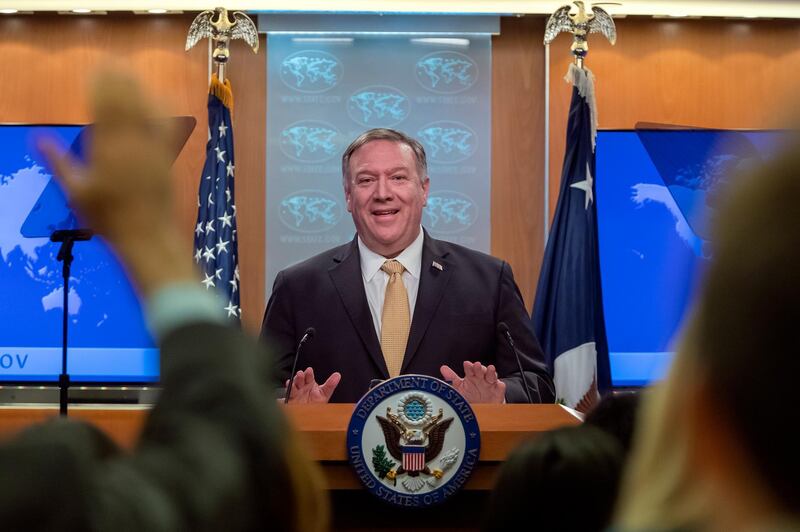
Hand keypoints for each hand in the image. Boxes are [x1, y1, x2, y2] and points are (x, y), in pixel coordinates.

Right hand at [39, 69, 191, 296]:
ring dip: (138, 89)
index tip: (95, 72)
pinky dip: (161, 110)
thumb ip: (59, 162)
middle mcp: (132, 144)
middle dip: (119, 82)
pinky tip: (158, 99)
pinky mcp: (168, 158)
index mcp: (107, 149)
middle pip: (126, 104)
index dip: (101, 87)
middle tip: (112, 64)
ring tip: (130, 73)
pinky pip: (166, 128)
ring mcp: (153, 150)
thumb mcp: (76, 191)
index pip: (104, 109)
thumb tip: (37, 138)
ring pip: (146, 111)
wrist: (148, 236)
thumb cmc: (108, 218)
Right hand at [285, 367, 340, 403]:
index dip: (308, 373)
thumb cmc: (316, 403)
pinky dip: (284, 395)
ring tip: (292, 382)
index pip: (309, 376)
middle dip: (299, 376)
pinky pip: (286, 398)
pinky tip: (285, 393)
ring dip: (292, 384)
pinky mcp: (290, 402)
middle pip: (299, 380)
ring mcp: (295, 394)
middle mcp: (301, 387)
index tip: (309, 370)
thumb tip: (338, 375)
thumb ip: (330, 385)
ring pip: (292, 387)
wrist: (309, 415)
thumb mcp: (325, 394)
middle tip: (300, 374)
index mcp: (309, 383)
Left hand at [440, 361, 505, 403]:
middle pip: (481, 371)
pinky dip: (500, 386)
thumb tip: (443, 368)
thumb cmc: (471, 395)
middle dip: (479, 368)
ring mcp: (490, 385)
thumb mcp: (460, 387)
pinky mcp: (498, 392)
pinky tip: (499, 384)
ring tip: (490, 369)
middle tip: (476, 365)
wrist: (483, 408)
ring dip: (491, 372)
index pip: (470, 369)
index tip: (466, 364)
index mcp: (471, 376)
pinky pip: (500, 388)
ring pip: (492, 376)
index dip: (469, 367)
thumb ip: (452, 378)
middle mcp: (481, 379)